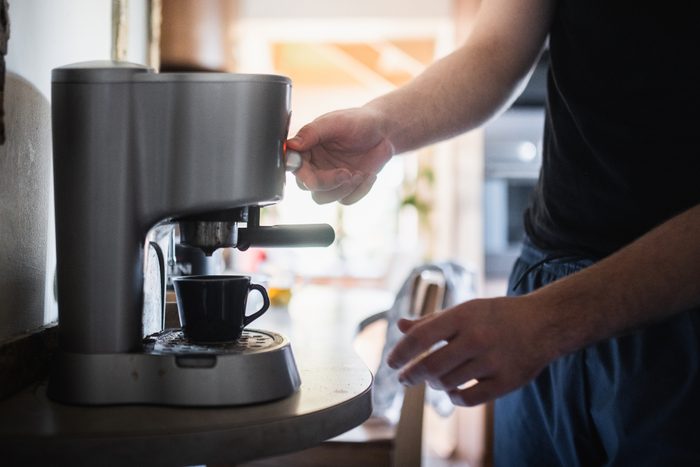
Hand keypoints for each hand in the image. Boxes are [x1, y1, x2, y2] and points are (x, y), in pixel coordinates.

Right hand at [286, 106, 394, 204]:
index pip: (294, 165)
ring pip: (323, 197)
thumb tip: (291, 145)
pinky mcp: (346, 188)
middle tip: (346, 173)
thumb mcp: (335, 122)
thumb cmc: (358, 121)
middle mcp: (315, 165)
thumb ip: (311, 132)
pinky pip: (346, 200)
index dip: (300, 171)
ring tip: (359, 174)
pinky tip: (368, 175)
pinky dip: (359, 190)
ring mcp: (330, 179)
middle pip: (307, 185)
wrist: (384, 132)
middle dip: (326, 183)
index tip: (311, 173)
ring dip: (342, 189)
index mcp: (307, 148)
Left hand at [386, 296, 557, 405]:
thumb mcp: (465, 310)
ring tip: (434, 379)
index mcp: (463, 316)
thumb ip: (432, 321)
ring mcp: (492, 361)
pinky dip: (455, 398)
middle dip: (411, 375)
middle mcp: (477, 338)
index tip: (391, 363)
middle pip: (431, 366)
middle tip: (404, 379)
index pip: (421, 337)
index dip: (401, 352)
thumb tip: (401, 326)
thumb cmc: (496, 316)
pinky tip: (453, 392)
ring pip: (447, 383)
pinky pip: (469, 399)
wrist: (543, 323)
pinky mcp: (506, 382)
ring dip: (434, 384)